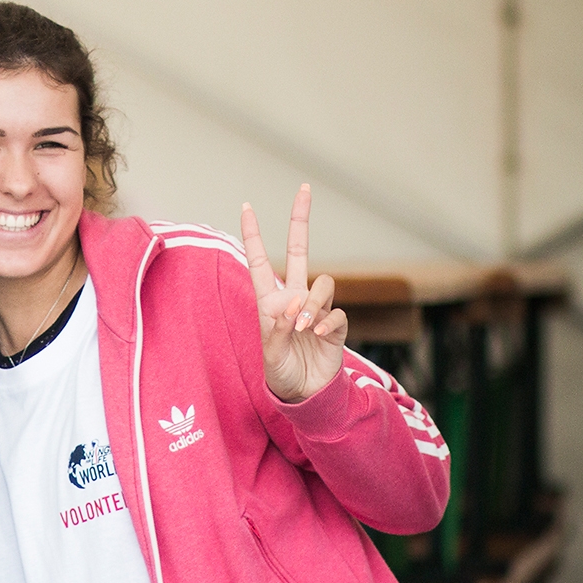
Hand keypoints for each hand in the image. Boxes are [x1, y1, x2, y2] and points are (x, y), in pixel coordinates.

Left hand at [240, 184, 346, 403]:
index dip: (254, 235)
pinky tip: (316, 336)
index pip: (260, 261)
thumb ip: (278, 329)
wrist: (305, 394)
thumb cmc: (281, 373)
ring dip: (312, 303)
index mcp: (270, 301)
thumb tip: (294, 305)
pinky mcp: (335, 323)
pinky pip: (336, 312)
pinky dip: (326, 321)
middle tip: (304, 188)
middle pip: (300, 250)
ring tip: (301, 327)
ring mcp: (316, 308)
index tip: (246, 206)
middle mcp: (294, 298)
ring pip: (322, 283)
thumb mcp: (270, 354)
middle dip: (300, 219)